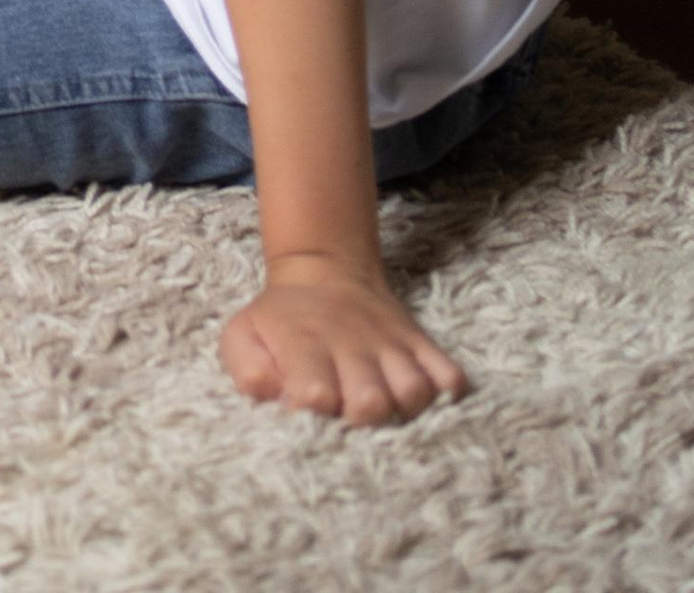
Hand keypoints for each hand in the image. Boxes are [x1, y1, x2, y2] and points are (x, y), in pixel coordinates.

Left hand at [218, 259, 465, 423]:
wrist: (322, 270)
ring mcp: (391, 345)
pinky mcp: (420, 343)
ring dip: (403, 413)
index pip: (316, 396)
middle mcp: (352, 345)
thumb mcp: (244, 334)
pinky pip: (449, 376)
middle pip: (371, 404)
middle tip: (349, 418)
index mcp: (305, 346)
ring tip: (385, 411)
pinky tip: (427, 402)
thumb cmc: (281, 318)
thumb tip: (276, 394)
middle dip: (360, 422)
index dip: (313, 416)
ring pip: (414, 392)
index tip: (308, 416)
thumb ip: (249, 370)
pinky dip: (446, 394)